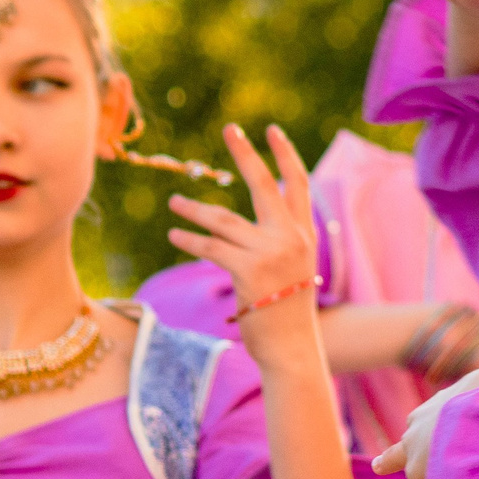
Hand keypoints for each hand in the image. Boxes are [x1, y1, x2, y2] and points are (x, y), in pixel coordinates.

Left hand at [167, 122, 321, 365]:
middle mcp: (291, 238)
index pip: (297, 184)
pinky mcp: (249, 271)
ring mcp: (271, 253)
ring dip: (195, 209)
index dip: (285, 155)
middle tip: (229, 129)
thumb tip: (250, 228)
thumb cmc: (288, 314)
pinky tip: (175, 233)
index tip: (271, 131)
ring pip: (224, 219)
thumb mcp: (295, 272)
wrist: (292, 349)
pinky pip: (212, 247)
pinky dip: (190, 239)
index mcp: (304, 234)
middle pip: (264, 184)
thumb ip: (280, 244)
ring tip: (174, 202)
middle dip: (245, 154)